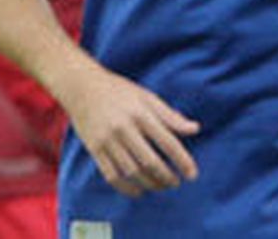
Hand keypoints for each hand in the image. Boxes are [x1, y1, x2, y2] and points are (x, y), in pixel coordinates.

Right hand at [60, 64, 199, 196]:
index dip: (182, 160)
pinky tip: (138, 191)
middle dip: (166, 177)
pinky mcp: (94, 149)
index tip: (192, 174)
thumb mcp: (147, 97)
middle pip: (150, 161)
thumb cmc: (120, 91)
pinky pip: (112, 175)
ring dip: (150, 184)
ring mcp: (107, 140)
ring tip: (161, 186)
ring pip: (132, 172)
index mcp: (141, 113)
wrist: (82, 87)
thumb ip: (170, 116)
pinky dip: (126, 188)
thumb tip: (195, 129)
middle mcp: (124, 128)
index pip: (167, 141)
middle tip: (176, 183)